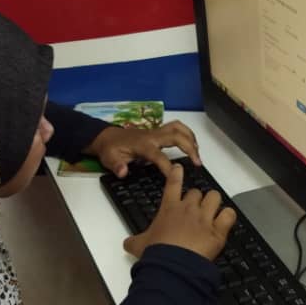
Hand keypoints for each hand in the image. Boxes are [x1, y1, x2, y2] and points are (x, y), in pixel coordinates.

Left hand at [85, 121, 200, 177]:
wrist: (107, 137)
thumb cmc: (110, 149)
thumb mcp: (109, 159)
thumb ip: (117, 165)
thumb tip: (123, 172)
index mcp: (142, 145)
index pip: (159, 156)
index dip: (168, 167)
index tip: (176, 177)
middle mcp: (152, 136)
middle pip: (176, 136)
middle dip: (189, 147)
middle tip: (197, 163)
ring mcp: (156, 132)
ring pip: (178, 128)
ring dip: (191, 138)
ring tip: (198, 153)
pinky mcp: (158, 131)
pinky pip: (176, 127)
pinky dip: (187, 133)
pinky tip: (192, 144)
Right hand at [123, 164, 235, 260]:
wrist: (172, 265)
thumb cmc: (156, 253)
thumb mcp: (139, 245)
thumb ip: (134, 240)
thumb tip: (127, 243)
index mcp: (169, 209)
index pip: (173, 184)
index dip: (177, 174)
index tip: (179, 168)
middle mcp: (188, 209)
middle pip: (197, 192)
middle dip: (197, 199)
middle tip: (195, 209)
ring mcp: (204, 218)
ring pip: (214, 197)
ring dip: (214, 203)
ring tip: (213, 211)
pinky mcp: (218, 230)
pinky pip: (229, 215)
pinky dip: (228, 217)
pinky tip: (225, 221)